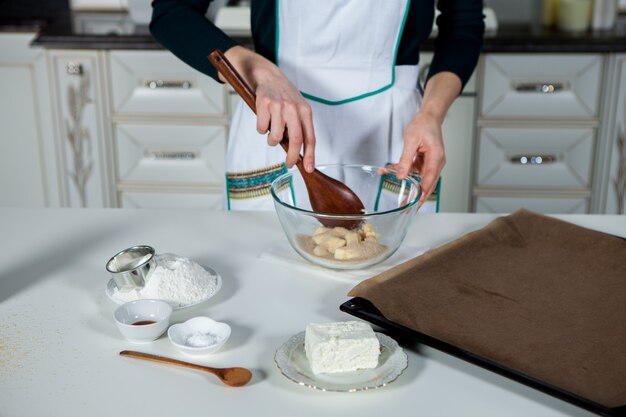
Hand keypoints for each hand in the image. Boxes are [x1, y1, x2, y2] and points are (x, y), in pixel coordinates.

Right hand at [223, 46, 315, 172]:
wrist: (268, 76)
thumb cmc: (284, 97)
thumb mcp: (298, 109)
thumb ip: (300, 128)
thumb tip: (299, 153)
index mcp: (305, 111)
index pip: (310, 137)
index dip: (309, 155)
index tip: (308, 168)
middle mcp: (293, 108)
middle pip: (295, 140)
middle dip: (291, 156)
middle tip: (289, 164)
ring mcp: (278, 106)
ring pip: (275, 137)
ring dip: (272, 140)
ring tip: (272, 131)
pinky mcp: (264, 104)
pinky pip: (261, 129)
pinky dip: (261, 129)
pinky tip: (264, 119)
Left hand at [388, 111, 445, 206]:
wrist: (429, 117)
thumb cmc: (423, 125)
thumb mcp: (411, 140)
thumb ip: (406, 159)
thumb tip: (402, 175)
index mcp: (436, 157)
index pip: (430, 179)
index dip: (423, 192)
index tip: (416, 203)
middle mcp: (437, 162)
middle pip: (428, 184)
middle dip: (418, 198)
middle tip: (408, 209)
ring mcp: (432, 163)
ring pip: (422, 180)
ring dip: (412, 189)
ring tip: (403, 200)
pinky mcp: (426, 162)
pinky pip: (416, 172)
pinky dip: (406, 174)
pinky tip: (391, 172)